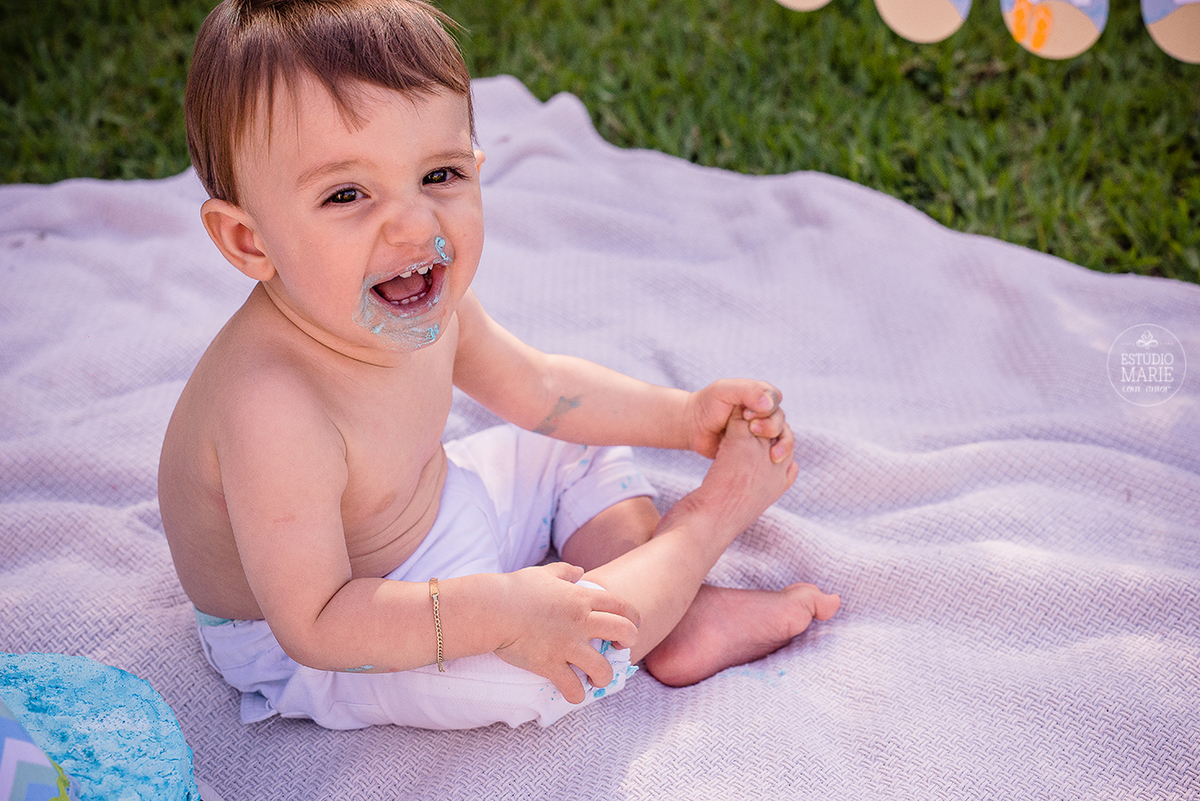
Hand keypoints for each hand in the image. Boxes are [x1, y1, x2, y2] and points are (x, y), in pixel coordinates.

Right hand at [493, 563, 640, 703]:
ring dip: (604, 676)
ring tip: (597, 678)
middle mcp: (581, 622)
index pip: (621, 606)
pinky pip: (573, 689)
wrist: (492, 609)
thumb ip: (565, 572)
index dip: (633, 617)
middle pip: (624, 633)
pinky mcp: (550, 665)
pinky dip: (576, 694)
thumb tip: (578, 572)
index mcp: (581, 599)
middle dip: (630, 642)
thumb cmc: (515, 589)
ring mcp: (567, 646)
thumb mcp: (544, 573)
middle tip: (622, 649)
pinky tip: (573, 693)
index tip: (633, 624)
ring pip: (603, 668)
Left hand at [684, 379, 793, 463]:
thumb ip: (747, 392)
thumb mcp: (723, 390)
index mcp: (759, 394)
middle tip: (753, 430)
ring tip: (772, 454)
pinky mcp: (758, 448)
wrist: (693, 427)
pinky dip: (778, 456)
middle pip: (780, 419)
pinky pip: (776, 452)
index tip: (747, 415)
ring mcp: (762, 431)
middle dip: (772, 426)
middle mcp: (764, 412)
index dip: (768, 408)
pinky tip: (772, 462)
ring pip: (783, 436)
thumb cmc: (707, 405)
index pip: (775, 399)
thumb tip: (769, 405)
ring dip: (782, 444)